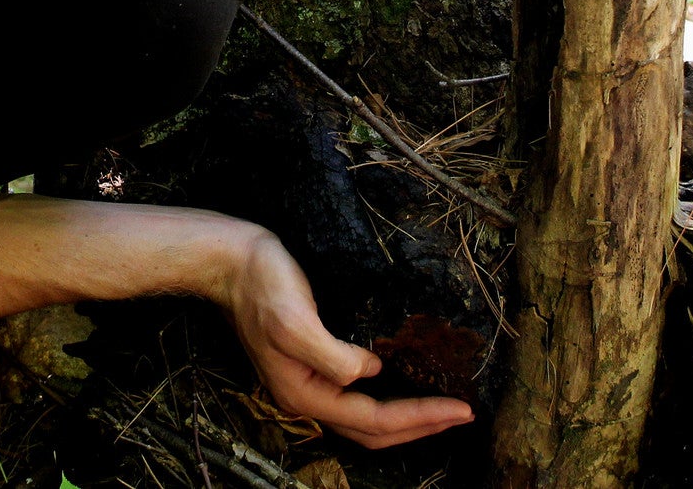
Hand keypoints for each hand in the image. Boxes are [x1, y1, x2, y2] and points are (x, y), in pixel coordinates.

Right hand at [216, 230, 475, 449]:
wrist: (229, 262)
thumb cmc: (260, 284)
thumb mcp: (294, 320)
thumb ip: (334, 356)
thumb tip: (372, 370)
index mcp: (304, 393)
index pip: (374, 420)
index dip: (421, 417)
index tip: (461, 409)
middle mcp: (306, 396)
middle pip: (373, 431)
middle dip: (421, 426)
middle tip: (463, 414)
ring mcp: (307, 381)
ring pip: (366, 418)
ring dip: (407, 418)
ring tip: (443, 408)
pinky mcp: (311, 362)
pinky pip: (357, 396)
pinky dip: (388, 398)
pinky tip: (405, 383)